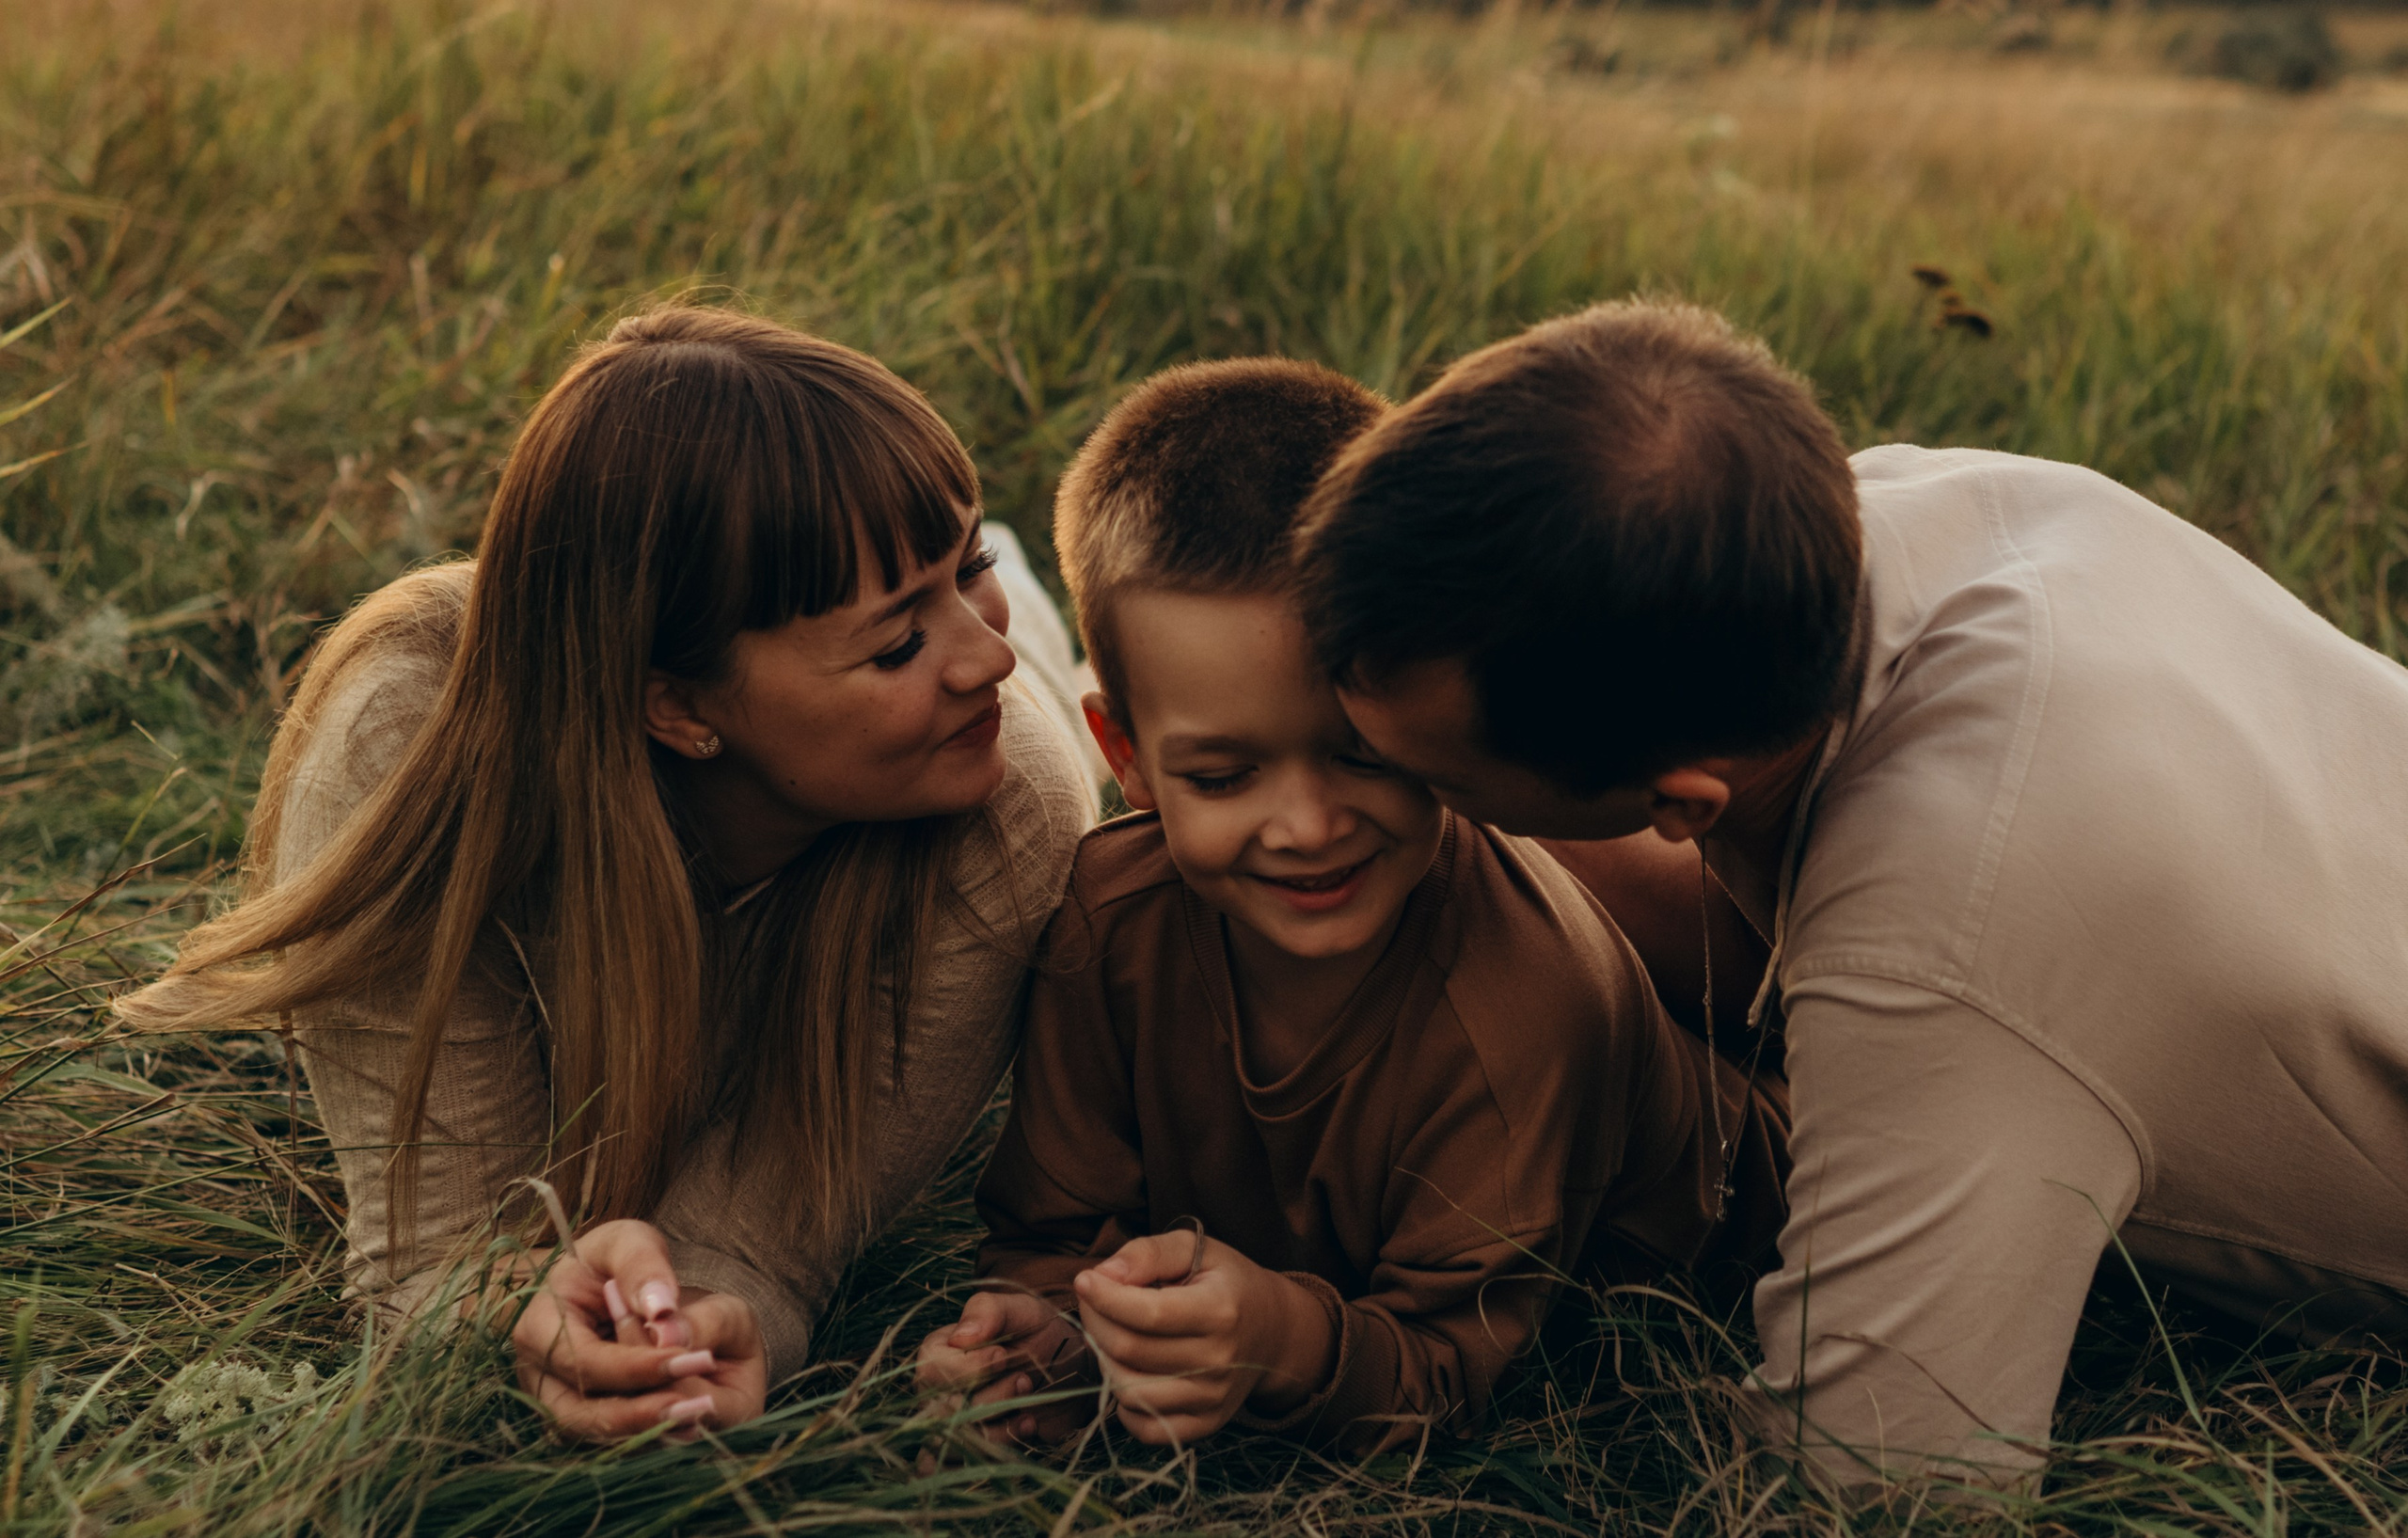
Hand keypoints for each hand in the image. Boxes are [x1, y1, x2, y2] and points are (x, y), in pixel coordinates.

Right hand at [510, 1218, 768, 1439]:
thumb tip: (662, 1312)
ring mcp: (553, 1401)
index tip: (697, 1359)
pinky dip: (648, 1433)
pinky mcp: (578, 1416)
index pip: (586, 1361)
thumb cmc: (609, 1258)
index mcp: (538, 1327)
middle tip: (701, 1407)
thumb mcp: (627, 1242)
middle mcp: (537, 1374)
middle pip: (582, 1412)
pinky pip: (609, 1436)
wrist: (595, 1280)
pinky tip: (692, 1426)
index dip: (639, 1367)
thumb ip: (644, 1268)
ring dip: (648, 1430)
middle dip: (642, 1413)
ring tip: (701, 1418)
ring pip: (595, 1433)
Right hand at [915, 1290, 1091, 1446]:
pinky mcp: (969, 1452)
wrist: (1072, 1372)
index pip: (931, 1368)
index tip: (1004, 1355)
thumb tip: (960, 1338)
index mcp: (938, 1351)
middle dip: (993, 1396)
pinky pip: (958, 1468)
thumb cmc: (1041, 1334)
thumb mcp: (1021, 1310)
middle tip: (1025, 1380)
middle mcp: (935, 1390)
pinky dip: (997, 1450)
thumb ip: (988, 1311)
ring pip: (953, 1441)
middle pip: (943, 1409)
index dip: (971, 1367)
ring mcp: (950, 1424)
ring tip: (1029, 1402)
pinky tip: (1028, 1426)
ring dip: (999, 1424)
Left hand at [1072, 1233, 1334, 1445]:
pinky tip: (1129, 1371)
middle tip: (1093, 1301)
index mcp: (1221, 1311)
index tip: (1085, 1280)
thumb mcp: (1195, 1249)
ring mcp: (1213, 1399)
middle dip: (1096, 1322)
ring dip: (1104, 1360)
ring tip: (1112, 1333)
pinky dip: (1124, 1404)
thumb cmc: (1226, 1283)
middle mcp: (1220, 1361)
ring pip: (1129, 1391)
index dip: (1104, 1297)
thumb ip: (1147, 1253)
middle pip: (1129, 1351)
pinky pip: (1145, 1428)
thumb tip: (1103, 1275)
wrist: (1273, 1331)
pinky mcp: (1205, 1425)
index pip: (1147, 1314)